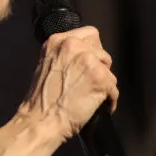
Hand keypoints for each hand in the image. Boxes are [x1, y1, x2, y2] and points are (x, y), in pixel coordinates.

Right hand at [18, 26, 118, 140]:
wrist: (40, 121)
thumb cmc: (41, 100)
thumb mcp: (47, 64)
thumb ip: (65, 56)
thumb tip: (84, 57)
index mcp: (58, 41)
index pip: (89, 34)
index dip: (92, 50)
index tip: (90, 63)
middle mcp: (74, 46)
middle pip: (101, 51)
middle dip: (99, 66)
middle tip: (90, 82)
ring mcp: (89, 61)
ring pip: (108, 69)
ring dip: (104, 83)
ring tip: (94, 95)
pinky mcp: (101, 78)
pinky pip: (114, 88)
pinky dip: (109, 100)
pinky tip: (100, 106)